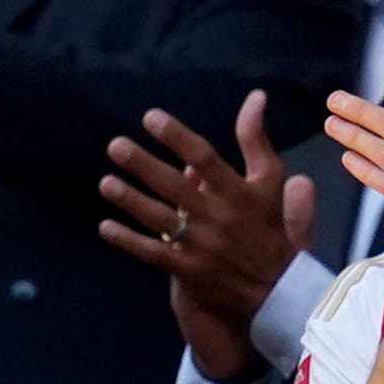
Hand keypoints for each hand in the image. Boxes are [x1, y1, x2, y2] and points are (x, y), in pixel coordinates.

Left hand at [101, 92, 312, 380]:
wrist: (277, 288)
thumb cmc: (268, 226)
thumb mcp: (269, 180)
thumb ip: (256, 139)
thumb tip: (255, 96)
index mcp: (239, 192)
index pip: (204, 158)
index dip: (177, 137)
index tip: (150, 117)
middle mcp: (218, 217)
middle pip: (175, 187)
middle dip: (143, 165)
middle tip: (115, 146)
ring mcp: (201, 246)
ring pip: (160, 220)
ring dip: (131, 200)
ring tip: (105, 182)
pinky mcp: (188, 271)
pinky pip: (153, 253)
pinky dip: (129, 241)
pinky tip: (105, 226)